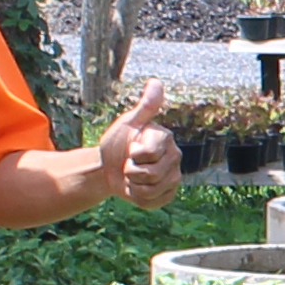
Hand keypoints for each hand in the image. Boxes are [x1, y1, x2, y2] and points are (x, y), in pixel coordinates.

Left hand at [103, 80, 180, 209]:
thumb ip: (145, 107)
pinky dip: (137, 198)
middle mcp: (175, 158)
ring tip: (132, 176)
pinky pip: (152, 202)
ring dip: (133, 185)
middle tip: (129, 164)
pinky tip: (136, 188)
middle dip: (131, 172)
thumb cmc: (118, 143)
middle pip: (151, 175)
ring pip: (150, 190)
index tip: (130, 149)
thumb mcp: (128, 123)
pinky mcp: (168, 194)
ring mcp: (173, 178)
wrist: (108, 168)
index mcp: (166, 139)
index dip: (133, 155)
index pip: (148, 154)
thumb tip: (156, 81)